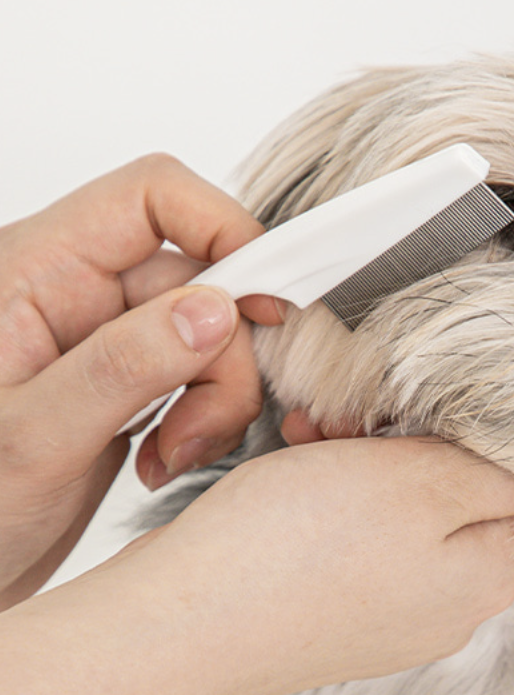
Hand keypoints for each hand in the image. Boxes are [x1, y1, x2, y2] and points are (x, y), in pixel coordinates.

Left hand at [0, 154, 279, 607]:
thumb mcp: (33, 440)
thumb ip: (124, 366)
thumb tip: (217, 309)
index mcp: (34, 272)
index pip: (152, 197)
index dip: (224, 228)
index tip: (264, 306)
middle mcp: (75, 293)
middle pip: (200, 278)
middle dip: (223, 357)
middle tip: (197, 428)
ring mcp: (105, 340)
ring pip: (211, 332)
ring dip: (217, 398)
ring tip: (172, 456)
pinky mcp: (128, 383)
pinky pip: (201, 376)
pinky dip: (205, 419)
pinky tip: (164, 461)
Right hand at [0, 436, 513, 694]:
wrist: (180, 620)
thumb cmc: (293, 550)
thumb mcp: (420, 480)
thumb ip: (498, 470)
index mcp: (489, 575)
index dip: (470, 427)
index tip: (425, 408)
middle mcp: (451, 604)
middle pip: (454, 491)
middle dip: (405, 440)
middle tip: (358, 422)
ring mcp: (394, 614)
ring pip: (399, 507)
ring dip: (362, 461)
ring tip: (315, 442)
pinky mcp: (341, 611)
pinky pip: (356, 536)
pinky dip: (331, 497)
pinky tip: (297, 473)